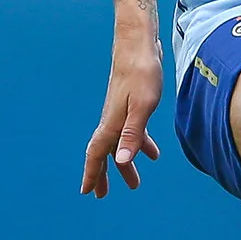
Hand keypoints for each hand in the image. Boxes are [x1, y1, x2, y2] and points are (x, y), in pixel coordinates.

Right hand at [81, 31, 162, 196]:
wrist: (138, 44)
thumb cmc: (142, 72)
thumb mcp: (142, 106)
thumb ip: (132, 134)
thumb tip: (122, 161)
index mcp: (112, 123)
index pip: (98, 154)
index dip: (92, 173)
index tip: (87, 192)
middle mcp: (113, 120)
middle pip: (105, 153)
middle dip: (104, 175)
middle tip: (103, 194)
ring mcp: (121, 112)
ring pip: (120, 144)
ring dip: (124, 163)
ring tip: (134, 182)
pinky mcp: (132, 104)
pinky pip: (133, 132)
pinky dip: (140, 145)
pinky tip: (153, 153)